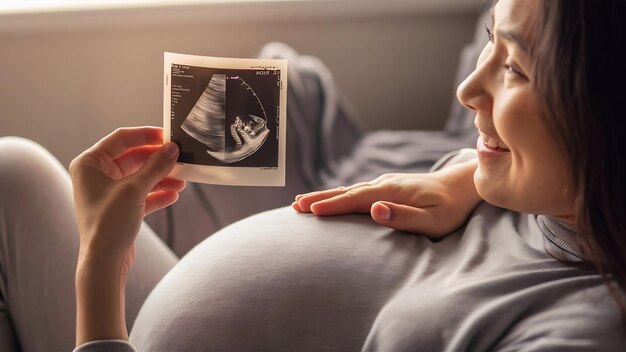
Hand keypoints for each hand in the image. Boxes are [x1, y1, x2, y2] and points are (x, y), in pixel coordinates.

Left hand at [70, 126, 184, 344]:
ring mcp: (108, 192)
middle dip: (157, 161)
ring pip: (140, 177)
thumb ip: (155, 166)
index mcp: (90, 163)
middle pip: (133, 158)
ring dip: (161, 178)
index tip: (167, 136)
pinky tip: (174, 195)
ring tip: (182, 181)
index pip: (121, 139)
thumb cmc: (108, 223)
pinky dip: (157, 193)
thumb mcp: (135, 189)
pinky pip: (141, 194)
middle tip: (179, 159)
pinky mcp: (119, 207)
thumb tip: (172, 149)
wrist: (104, 261)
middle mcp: (96, 175)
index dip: (146, 136)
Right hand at [293, 159, 480, 238]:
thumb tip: (374, 209)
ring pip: (349, 190)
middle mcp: (384, 184)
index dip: (332, 206)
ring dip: (325, 196)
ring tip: (303, 202)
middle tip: (295, 206)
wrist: (463, 185)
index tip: (310, 211)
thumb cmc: (451, 208)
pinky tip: (332, 200)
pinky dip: (339, 195)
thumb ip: (404, 215)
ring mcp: (385, 183)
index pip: (355, 199)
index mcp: (391, 191)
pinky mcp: (388, 186)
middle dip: (320, 198)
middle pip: (346, 192)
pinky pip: (357, 191)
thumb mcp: (433, 219)